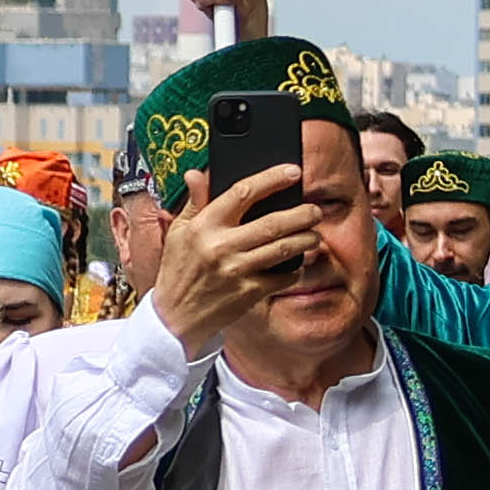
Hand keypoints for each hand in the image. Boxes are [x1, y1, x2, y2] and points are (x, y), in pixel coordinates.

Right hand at [143, 163, 331, 357]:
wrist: (174, 317)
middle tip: (314, 210)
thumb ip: (194, 201)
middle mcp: (221, 246)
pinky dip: (295, 270)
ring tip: (313, 236)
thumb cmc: (177, 271)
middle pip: (273, 222)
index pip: (242, 193)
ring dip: (306, 240)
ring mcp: (236, 270)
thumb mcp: (179, 232)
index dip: (271, 179)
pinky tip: (297, 265)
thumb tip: (197, 173)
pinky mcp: (248, 292)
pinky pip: (283, 277)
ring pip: (283, 248)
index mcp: (203, 226)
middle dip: (302, 213)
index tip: (292, 172)